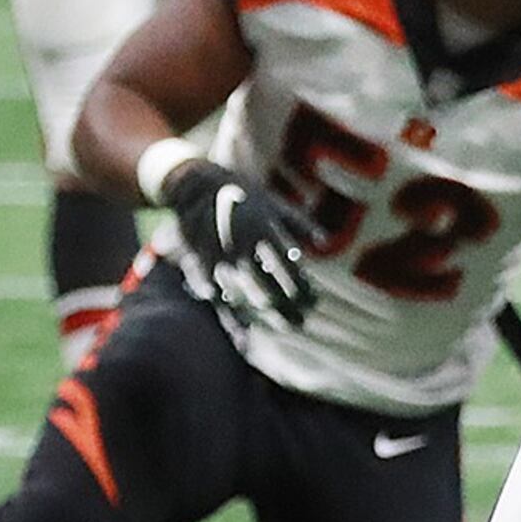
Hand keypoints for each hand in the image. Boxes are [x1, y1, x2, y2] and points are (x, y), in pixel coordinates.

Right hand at [157, 152, 318, 325]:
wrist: (195, 186)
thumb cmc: (243, 194)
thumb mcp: (273, 204)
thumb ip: (299, 224)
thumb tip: (325, 242)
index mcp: (263, 230)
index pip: (288, 268)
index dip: (302, 288)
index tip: (314, 301)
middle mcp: (242, 246)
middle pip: (269, 288)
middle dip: (288, 309)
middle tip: (301, 322)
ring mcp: (221, 258)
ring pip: (246, 297)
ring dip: (266, 315)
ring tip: (285, 325)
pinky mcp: (202, 266)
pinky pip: (218, 298)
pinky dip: (231, 319)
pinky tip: (245, 335)